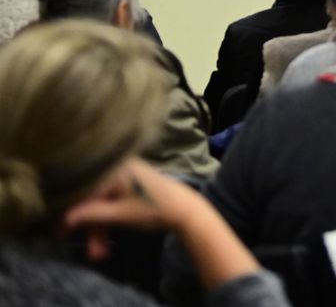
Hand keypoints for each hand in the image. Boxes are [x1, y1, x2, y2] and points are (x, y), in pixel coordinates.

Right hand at [64, 158, 204, 259]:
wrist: (187, 210)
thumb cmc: (153, 208)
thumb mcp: (120, 214)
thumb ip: (92, 214)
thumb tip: (65, 217)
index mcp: (113, 169)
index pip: (83, 191)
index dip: (70, 214)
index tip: (60, 234)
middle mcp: (117, 168)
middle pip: (93, 200)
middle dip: (90, 229)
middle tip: (88, 252)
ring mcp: (124, 177)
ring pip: (103, 205)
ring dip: (100, 230)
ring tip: (101, 255)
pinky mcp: (131, 187)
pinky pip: (113, 203)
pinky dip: (109, 222)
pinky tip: (106, 244)